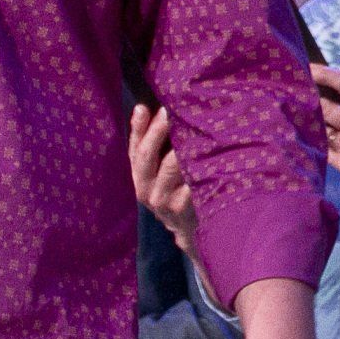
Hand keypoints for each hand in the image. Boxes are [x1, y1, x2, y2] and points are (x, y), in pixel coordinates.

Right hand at [129, 104, 197, 259]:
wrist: (190, 231)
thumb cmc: (174, 190)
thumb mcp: (157, 170)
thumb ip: (151, 142)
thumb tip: (144, 108)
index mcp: (138, 176)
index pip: (133, 147)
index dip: (138, 127)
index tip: (145, 107)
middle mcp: (145, 189)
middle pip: (146, 155)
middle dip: (156, 131)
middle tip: (167, 112)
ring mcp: (163, 201)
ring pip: (169, 167)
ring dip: (178, 146)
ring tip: (189, 128)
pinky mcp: (182, 210)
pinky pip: (190, 183)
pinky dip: (196, 167)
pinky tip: (206, 153)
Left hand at [311, 65, 339, 201]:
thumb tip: (324, 84)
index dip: (323, 73)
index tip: (308, 68)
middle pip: (325, 106)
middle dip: (312, 99)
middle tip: (300, 93)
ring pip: (321, 126)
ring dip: (313, 120)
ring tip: (307, 115)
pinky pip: (322, 147)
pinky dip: (317, 139)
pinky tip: (314, 134)